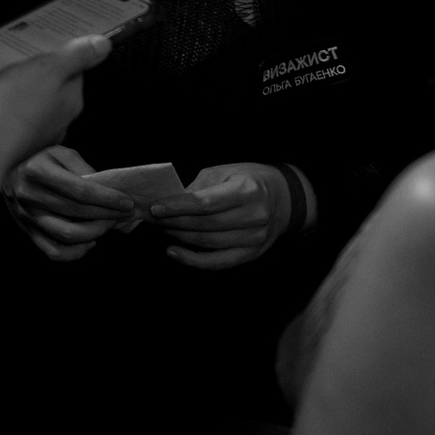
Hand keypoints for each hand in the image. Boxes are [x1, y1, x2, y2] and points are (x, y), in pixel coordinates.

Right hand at [0, 35, 108, 189]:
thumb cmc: (11, 110)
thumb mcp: (48, 71)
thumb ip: (77, 57)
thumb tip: (104, 45)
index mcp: (70, 99)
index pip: (73, 67)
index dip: (57, 49)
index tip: (43, 36)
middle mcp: (56, 117)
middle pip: (47, 79)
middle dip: (28, 60)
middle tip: (10, 44)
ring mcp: (32, 128)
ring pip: (24, 91)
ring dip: (7, 73)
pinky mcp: (9, 134)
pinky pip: (6, 106)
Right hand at [4, 145, 134, 261]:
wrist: (12, 174)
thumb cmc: (42, 162)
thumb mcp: (61, 154)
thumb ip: (83, 169)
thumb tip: (107, 191)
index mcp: (37, 171)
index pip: (79, 190)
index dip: (106, 198)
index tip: (126, 202)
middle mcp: (28, 195)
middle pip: (75, 212)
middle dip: (106, 214)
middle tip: (124, 213)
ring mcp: (26, 217)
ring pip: (66, 235)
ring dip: (95, 232)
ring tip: (109, 224)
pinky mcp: (28, 233)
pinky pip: (54, 252)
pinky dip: (76, 252)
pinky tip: (90, 242)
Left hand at [150, 162, 291, 270]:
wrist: (283, 199)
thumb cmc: (250, 181)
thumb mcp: (225, 172)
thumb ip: (198, 187)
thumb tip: (168, 201)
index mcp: (247, 191)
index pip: (205, 203)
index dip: (177, 207)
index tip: (155, 207)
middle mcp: (254, 216)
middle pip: (204, 225)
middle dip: (172, 222)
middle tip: (150, 219)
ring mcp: (255, 239)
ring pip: (207, 243)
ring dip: (177, 238)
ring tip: (159, 229)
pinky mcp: (251, 254)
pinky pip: (217, 262)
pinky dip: (192, 260)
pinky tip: (173, 251)